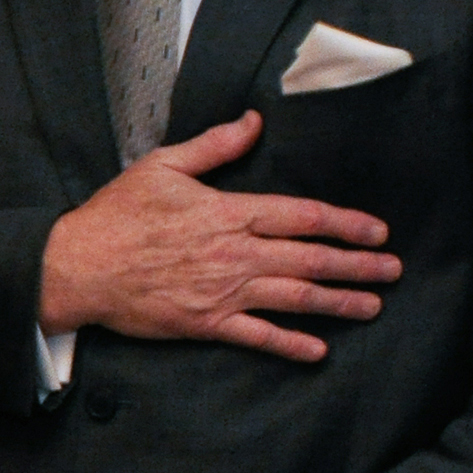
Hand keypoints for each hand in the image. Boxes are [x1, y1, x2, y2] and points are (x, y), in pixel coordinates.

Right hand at [38, 111, 399, 364]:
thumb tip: (254, 122)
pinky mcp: (205, 323)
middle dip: (358, 266)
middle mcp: (235, 253)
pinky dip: (289, 345)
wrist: (79, 266)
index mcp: (229, 212)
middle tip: (393, 271)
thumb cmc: (117, 214)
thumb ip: (215, 146)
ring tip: (372, 306)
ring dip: (338, 303)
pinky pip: (257, 337)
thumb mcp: (162, 166)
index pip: (303, 216)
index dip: (346, 223)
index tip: (377, 231)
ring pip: (294, 298)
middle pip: (311, 259)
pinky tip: (318, 350)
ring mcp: (222, 291)